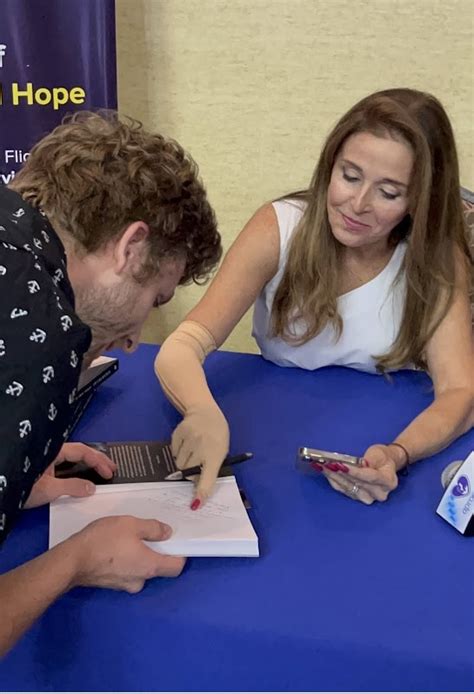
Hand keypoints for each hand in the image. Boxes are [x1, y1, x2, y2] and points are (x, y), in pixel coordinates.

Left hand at [24, 443, 116, 508]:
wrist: (2, 491)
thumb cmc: (20, 486)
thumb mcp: (49, 490)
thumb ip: (73, 487)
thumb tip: (91, 487)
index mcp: (54, 451)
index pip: (83, 451)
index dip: (99, 461)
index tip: (109, 472)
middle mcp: (50, 452)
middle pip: (79, 451)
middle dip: (96, 460)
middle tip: (110, 469)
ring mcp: (45, 458)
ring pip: (71, 458)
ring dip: (86, 464)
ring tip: (99, 472)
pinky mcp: (40, 467)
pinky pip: (63, 464)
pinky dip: (76, 469)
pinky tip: (79, 476)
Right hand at [68, 516, 184, 592]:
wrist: (71, 560)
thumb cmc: (103, 541)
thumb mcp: (131, 524)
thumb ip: (153, 528)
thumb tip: (167, 533)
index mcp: (150, 567)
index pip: (176, 567)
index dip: (180, 553)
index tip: (176, 541)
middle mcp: (140, 580)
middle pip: (158, 567)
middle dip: (155, 551)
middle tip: (147, 533)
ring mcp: (124, 585)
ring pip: (140, 568)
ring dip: (138, 554)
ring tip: (127, 537)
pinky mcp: (111, 584)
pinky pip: (126, 570)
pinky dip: (125, 560)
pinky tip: (115, 546)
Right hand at [171, 404, 229, 505]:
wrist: (205, 412)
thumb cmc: (217, 435)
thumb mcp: (220, 451)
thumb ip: (211, 469)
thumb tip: (198, 489)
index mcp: (216, 454)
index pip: (208, 478)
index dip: (201, 492)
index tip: (195, 504)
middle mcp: (202, 447)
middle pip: (189, 473)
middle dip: (191, 474)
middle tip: (196, 465)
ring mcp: (189, 439)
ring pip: (180, 464)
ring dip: (184, 463)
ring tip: (192, 452)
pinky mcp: (178, 434)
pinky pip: (173, 453)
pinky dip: (178, 453)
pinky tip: (186, 444)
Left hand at [323, 444, 398, 504]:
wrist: (384, 465)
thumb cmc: (382, 458)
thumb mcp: (379, 453)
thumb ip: (371, 459)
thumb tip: (361, 464)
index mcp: (388, 482)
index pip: (369, 477)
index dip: (354, 472)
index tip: (341, 465)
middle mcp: (379, 494)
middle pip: (356, 483)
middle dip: (340, 473)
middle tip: (326, 463)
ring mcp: (368, 497)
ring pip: (347, 487)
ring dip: (333, 476)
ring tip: (321, 465)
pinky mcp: (357, 497)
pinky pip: (342, 489)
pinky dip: (332, 480)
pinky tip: (324, 471)